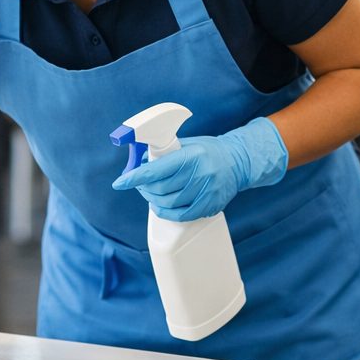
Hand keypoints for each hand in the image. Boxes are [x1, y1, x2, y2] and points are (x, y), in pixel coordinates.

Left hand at [112, 117, 287, 221]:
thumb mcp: (187, 144)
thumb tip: (138, 163)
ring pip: (168, 203)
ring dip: (153, 200)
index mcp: (191, 156)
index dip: (135, 177)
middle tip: (139, 184)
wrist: (238, 162)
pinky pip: (181, 215)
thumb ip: (164, 152)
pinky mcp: (209, 206)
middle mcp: (200, 174)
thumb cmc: (208, 151)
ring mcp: (206, 192)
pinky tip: (161, 206)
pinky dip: (166, 212)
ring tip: (151, 193)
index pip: (156, 170)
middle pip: (160, 189)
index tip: (120, 182)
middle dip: (143, 188)